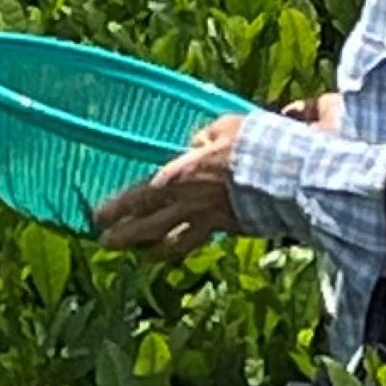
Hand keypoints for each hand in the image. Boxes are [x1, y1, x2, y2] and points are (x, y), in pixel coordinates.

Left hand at [92, 107, 247, 253]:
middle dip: (125, 236)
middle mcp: (190, 205)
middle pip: (150, 225)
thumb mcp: (223, 127)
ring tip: (142, 257)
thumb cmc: (253, 146)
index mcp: (181, 177)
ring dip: (155, 251)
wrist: (288, 176)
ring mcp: (211, 222)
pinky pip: (202, 241)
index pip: (140, 195)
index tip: (97, 216)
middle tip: (105, 243)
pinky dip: (188, 246)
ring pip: (175, 243)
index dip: (118, 208)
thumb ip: (203, 136)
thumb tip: (194, 142)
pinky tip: (182, 249)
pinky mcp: (231, 230)